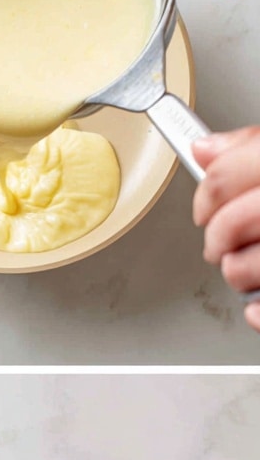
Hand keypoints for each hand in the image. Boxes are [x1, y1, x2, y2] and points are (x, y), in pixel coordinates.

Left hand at [193, 128, 259, 327]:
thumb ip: (253, 149)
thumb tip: (204, 147)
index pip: (231, 170)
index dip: (208, 190)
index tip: (206, 204)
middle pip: (231, 221)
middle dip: (216, 234)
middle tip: (222, 240)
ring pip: (241, 268)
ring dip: (236, 271)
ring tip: (250, 264)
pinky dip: (256, 312)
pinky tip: (257, 304)